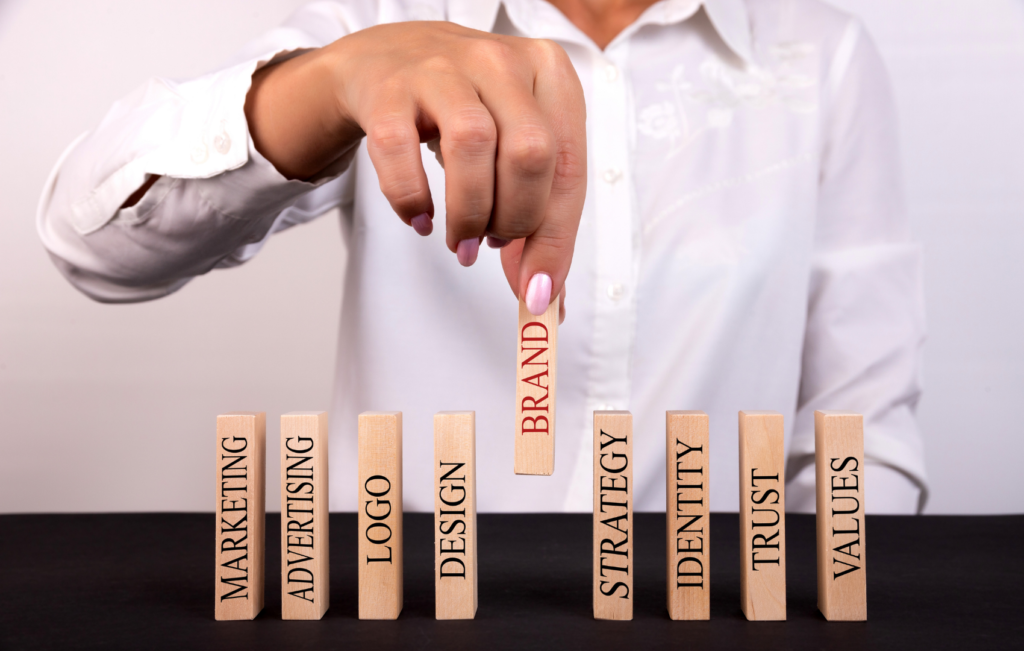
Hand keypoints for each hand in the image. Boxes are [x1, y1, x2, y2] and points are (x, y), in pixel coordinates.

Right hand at [244, 21, 586, 314]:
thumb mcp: (512, 141)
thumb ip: (538, 213)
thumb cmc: (464, 107)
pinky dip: (411, 199)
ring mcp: (441, 68)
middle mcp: (499, 62)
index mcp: (548, 72)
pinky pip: (401, 151)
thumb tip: (545, 295)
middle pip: (530, 152)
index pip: (569, 165)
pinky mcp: (389, 88)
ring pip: (472, 144)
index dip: (556, 237)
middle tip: (493, 244)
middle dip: (515, 219)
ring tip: (460, 241)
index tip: (539, 289)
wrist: (385, 59)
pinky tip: (420, 219)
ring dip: (469, 213)